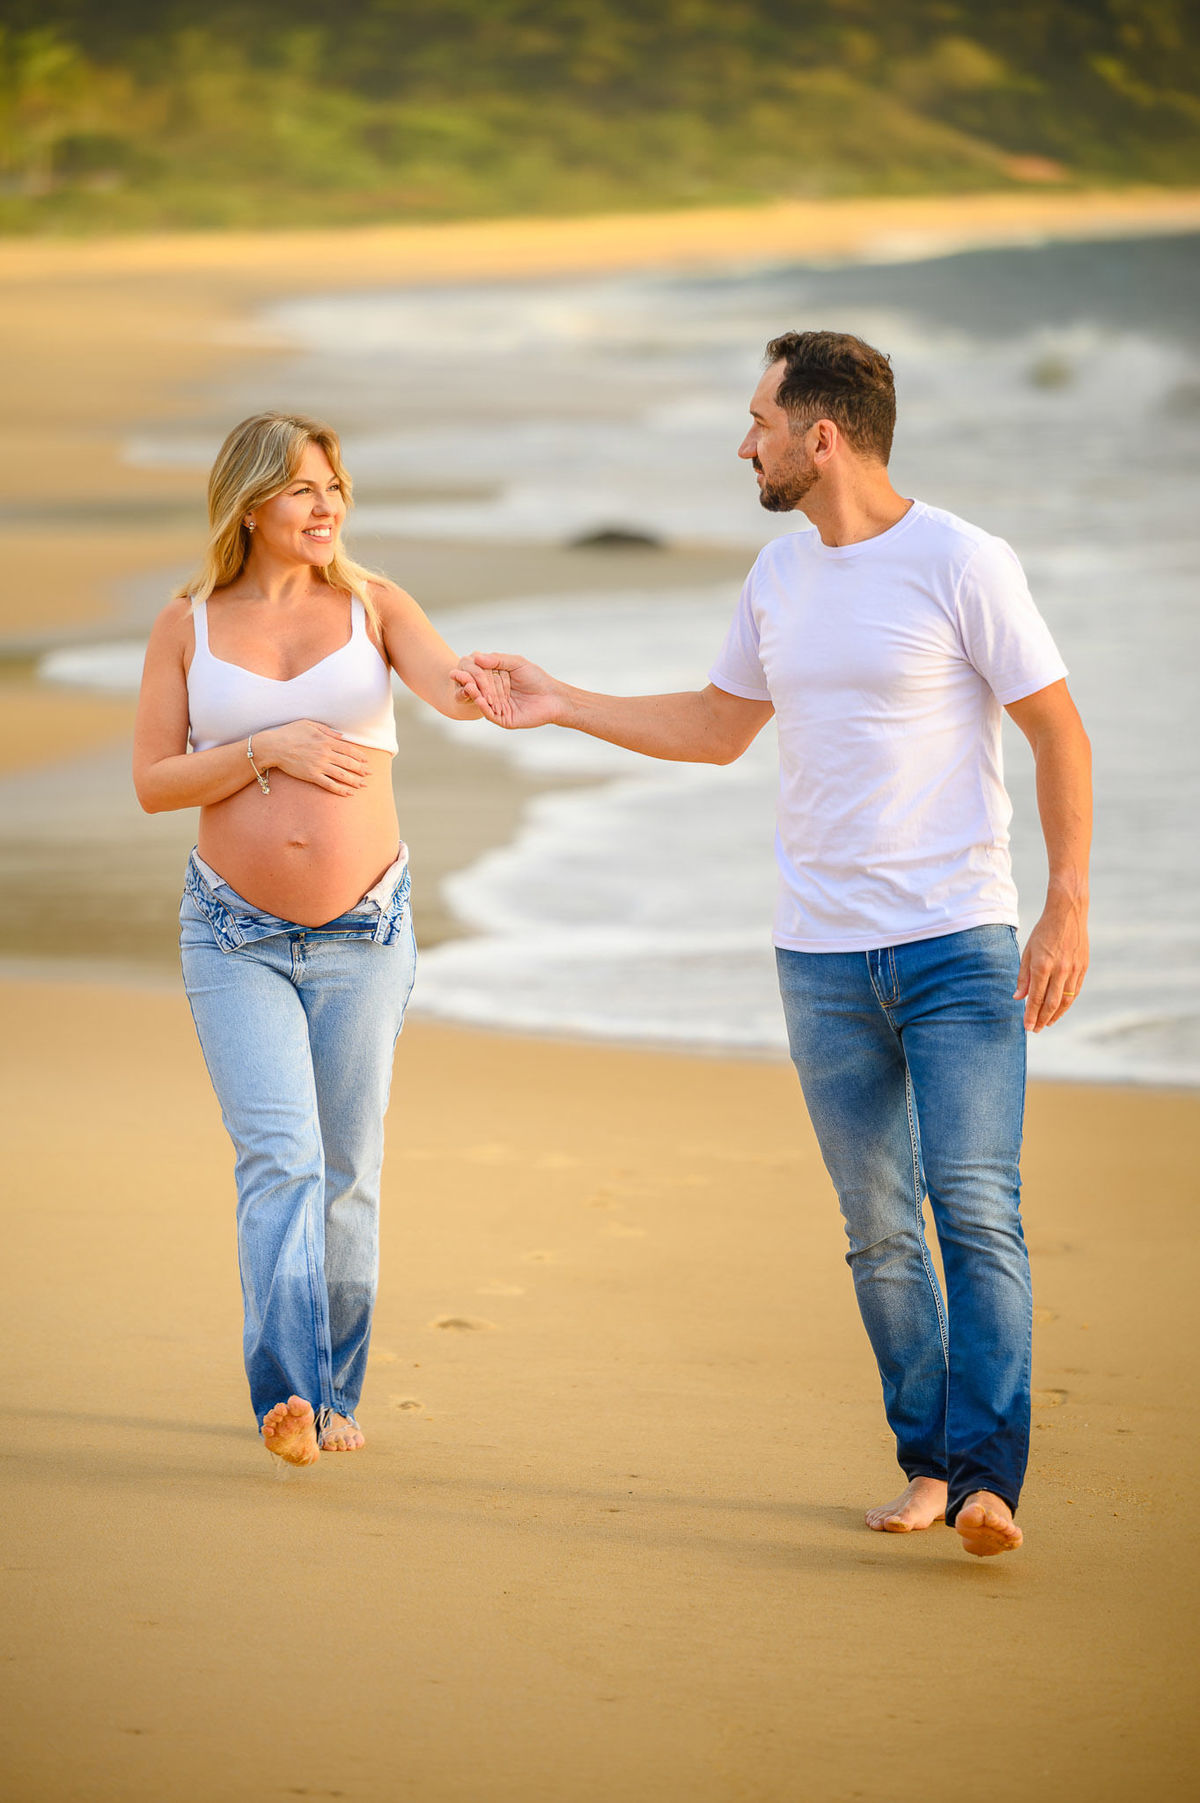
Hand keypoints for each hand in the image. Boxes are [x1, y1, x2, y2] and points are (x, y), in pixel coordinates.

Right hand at [253, 721, 370, 794]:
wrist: (273, 746)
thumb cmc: (289, 733)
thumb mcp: (309, 724)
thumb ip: (327, 730)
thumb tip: (342, 736)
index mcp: (326, 740)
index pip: (348, 749)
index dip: (359, 756)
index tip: (367, 761)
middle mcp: (325, 753)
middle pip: (348, 763)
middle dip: (361, 769)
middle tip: (370, 774)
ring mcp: (319, 765)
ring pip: (342, 775)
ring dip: (355, 781)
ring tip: (363, 785)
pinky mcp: (311, 775)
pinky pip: (329, 784)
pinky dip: (340, 789)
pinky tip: (349, 793)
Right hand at [451, 652, 567, 729]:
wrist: (553, 697)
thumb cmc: (537, 678)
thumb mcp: (517, 664)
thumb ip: (497, 660)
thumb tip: (476, 656)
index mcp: (498, 680)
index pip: (481, 676)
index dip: (472, 673)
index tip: (461, 667)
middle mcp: (496, 694)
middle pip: (480, 689)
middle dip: (472, 684)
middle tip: (461, 679)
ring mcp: (499, 708)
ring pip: (483, 702)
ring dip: (475, 695)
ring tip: (469, 688)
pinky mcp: (504, 719)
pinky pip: (490, 714)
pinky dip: (483, 707)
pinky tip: (479, 700)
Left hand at [1014, 895, 1088, 1031]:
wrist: (1068, 913)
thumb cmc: (1043, 932)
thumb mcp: (1028, 951)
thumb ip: (1024, 976)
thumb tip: (1018, 998)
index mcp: (1042, 965)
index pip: (1036, 997)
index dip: (1031, 1014)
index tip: (1027, 1027)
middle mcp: (1060, 970)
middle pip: (1051, 1003)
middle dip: (1042, 1019)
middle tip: (1036, 1029)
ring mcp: (1074, 969)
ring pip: (1066, 1000)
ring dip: (1056, 1015)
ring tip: (1047, 1023)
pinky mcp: (1083, 967)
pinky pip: (1075, 990)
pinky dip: (1068, 1003)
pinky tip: (1060, 1009)